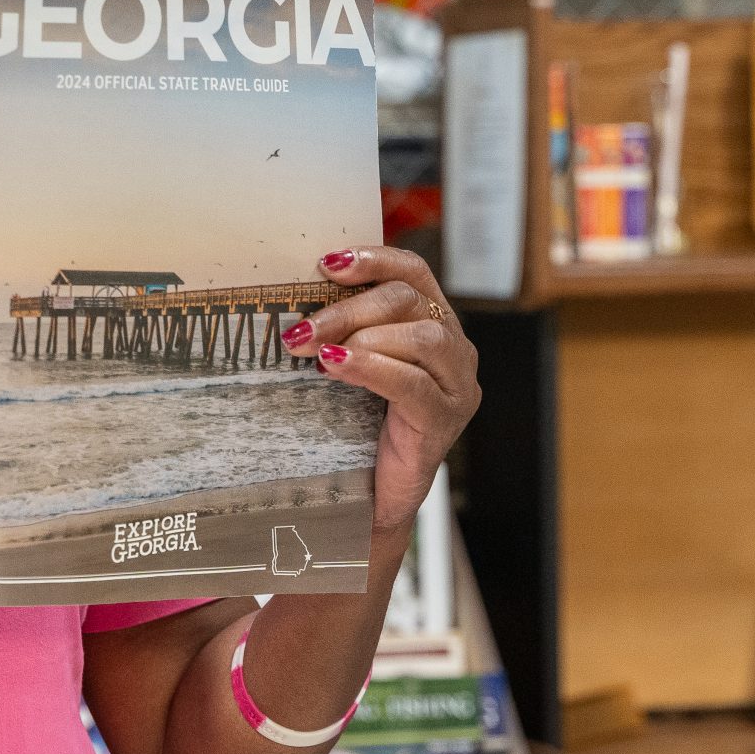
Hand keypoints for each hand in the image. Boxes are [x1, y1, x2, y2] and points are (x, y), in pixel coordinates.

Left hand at [283, 247, 479, 537]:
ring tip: (317, 351)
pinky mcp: (447, 419)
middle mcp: (454, 349)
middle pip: (409, 301)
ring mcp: (457, 385)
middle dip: (349, 308)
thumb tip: (297, 301)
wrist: (373, 494)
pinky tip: (336, 366)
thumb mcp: (349, 366)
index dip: (374, 259)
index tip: (326, 263)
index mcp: (433, 324)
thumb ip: (341, 330)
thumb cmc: (358, 426)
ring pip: (422, 337)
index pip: (413, 273)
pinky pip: (415, 384)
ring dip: (361, 336)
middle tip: (301, 330)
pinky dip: (372, 368)